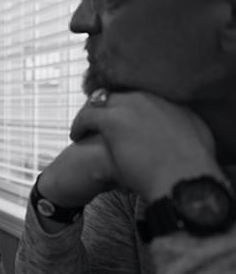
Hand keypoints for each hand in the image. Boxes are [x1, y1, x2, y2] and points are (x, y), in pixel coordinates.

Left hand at [70, 91, 218, 200]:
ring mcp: (132, 105)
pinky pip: (88, 115)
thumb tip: (176, 130)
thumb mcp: (196, 138)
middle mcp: (150, 97)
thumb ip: (182, 126)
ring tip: (83, 128)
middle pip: (119, 94)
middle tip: (97, 121)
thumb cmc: (190, 170)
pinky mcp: (115, 119)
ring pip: (100, 100)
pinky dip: (79, 125)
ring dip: (91, 113)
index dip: (127, 107)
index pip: (139, 95)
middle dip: (107, 106)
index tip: (119, 119)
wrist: (183, 180)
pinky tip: (76, 136)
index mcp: (169, 100)